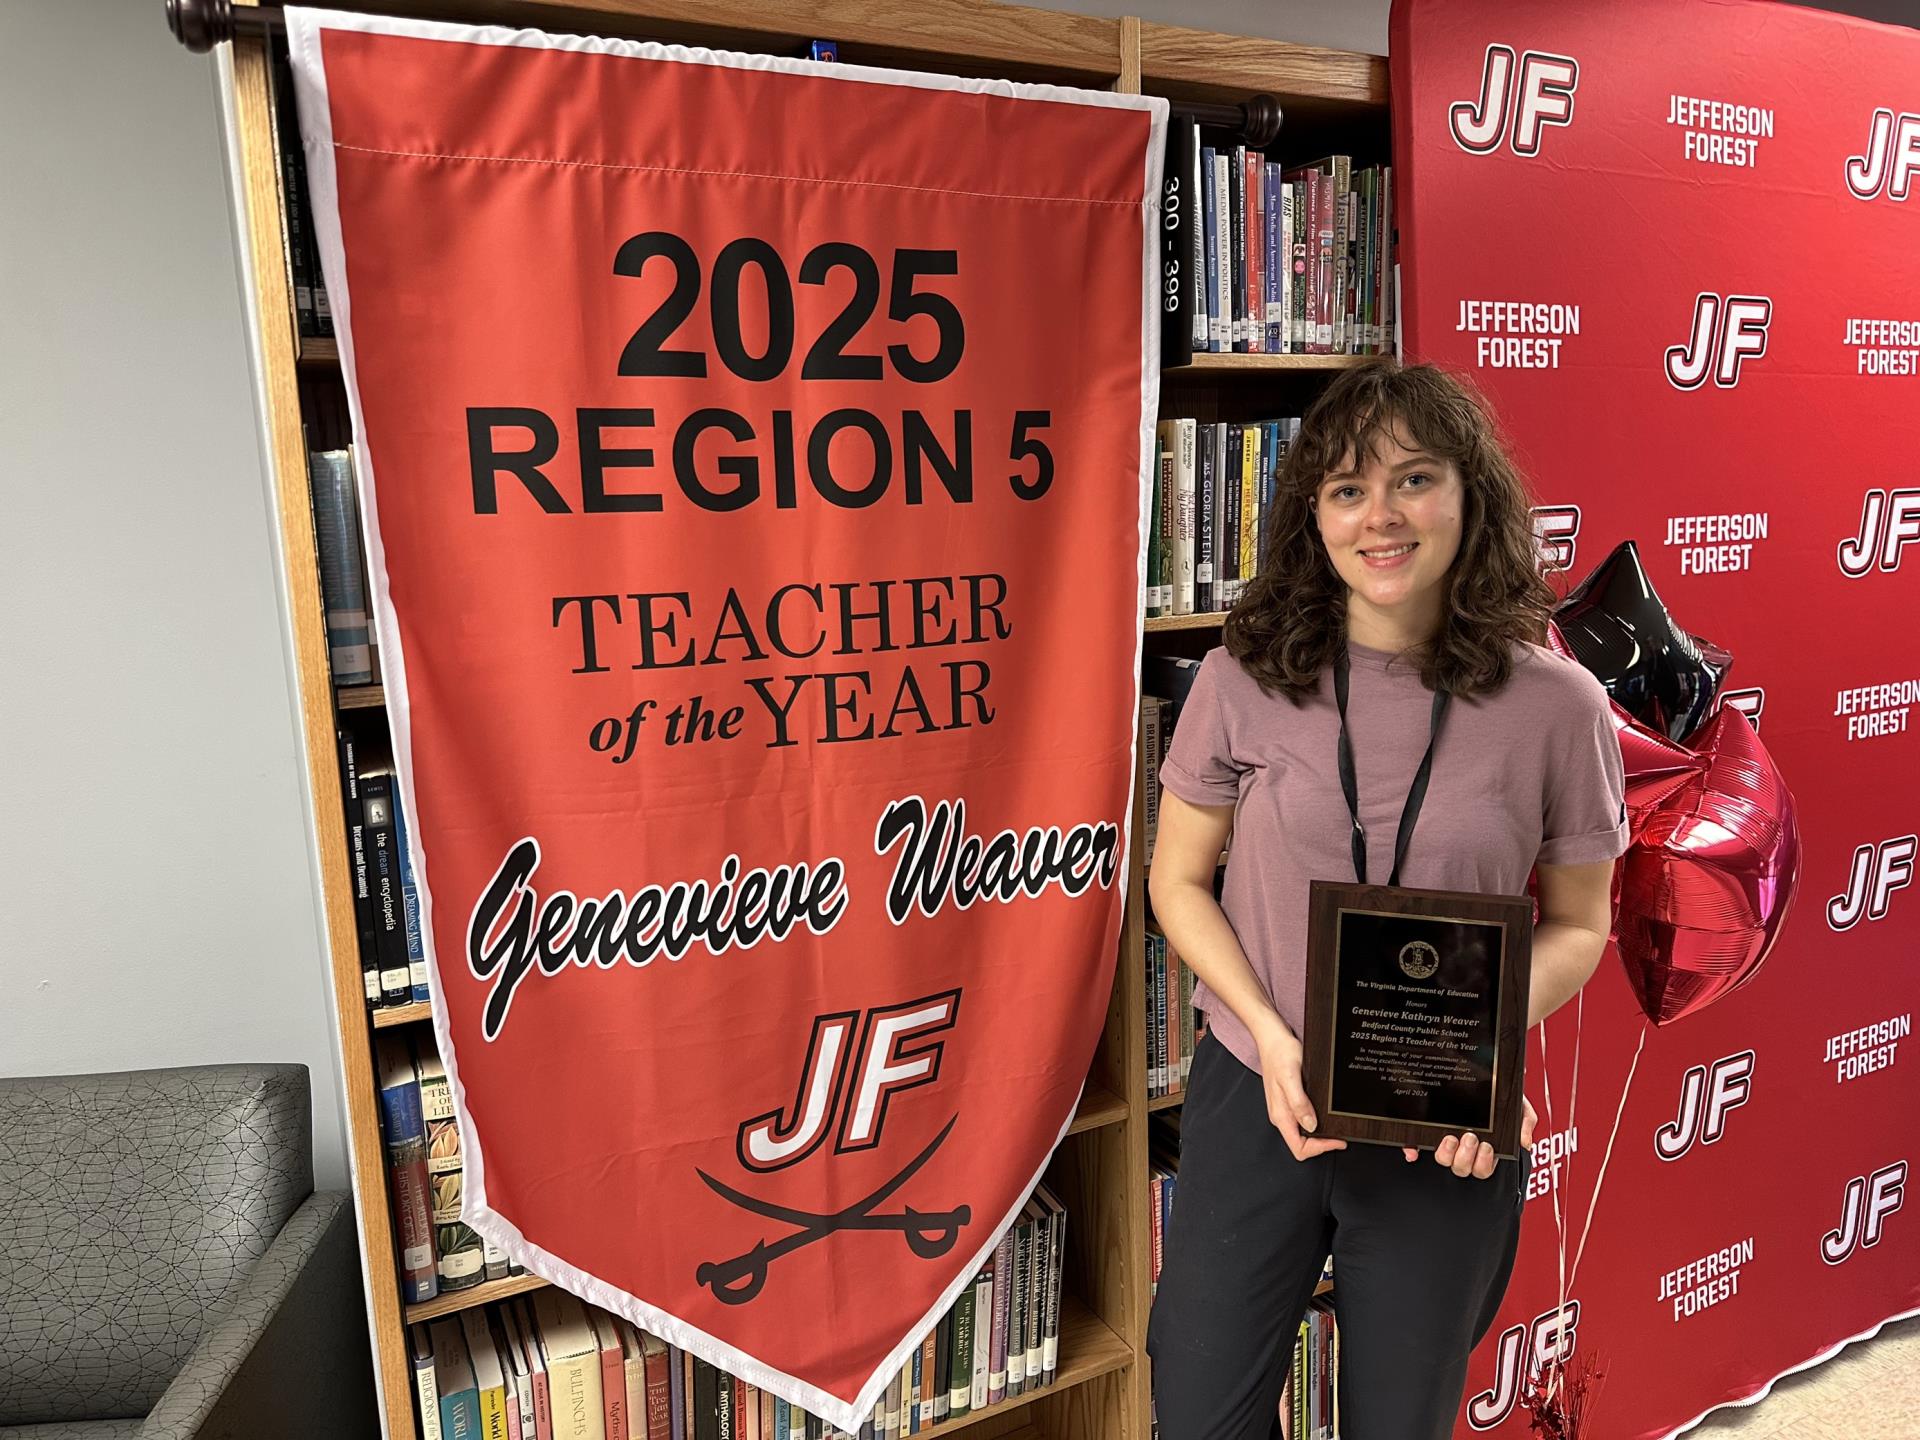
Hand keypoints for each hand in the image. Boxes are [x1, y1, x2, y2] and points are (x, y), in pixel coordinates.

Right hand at [1252, 1017, 1346, 1161]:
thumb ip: (1299, 1103)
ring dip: (1320, 1133)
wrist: (1272, 1038)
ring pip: (1303, 1134)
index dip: (1319, 1148)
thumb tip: (1310, 1125)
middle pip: (1301, 1144)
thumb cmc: (1279, 1053)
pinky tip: (1324, 1113)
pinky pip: (1303, 1121)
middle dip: (1322, 1144)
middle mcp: (1281, 1115)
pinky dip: (1316, 1122)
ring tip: (1336, 1126)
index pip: (1299, 1147)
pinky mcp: (1289, 1101)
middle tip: (1340, 1136)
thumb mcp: (1291, 1078)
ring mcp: (1284, 1109)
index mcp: (1280, 1115)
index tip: (1337, 1140)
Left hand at [1402, 1096, 1537, 1176]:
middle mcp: (1465, 1147)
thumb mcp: (1518, 1104)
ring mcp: (1447, 1140)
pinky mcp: (1429, 1131)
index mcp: (1487, 1146)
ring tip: (1452, 1136)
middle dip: (1467, 1157)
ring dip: (1447, 1154)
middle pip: (1463, 1168)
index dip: (1483, 1164)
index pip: (1483, 1167)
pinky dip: (1413, 1150)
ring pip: (1444, 1160)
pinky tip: (1412, 1150)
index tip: (1487, 1146)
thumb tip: (1525, 1143)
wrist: (1480, 1067)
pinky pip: (1418, 1146)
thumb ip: (1525, 1122)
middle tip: (1471, 1137)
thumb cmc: (1498, 1091)